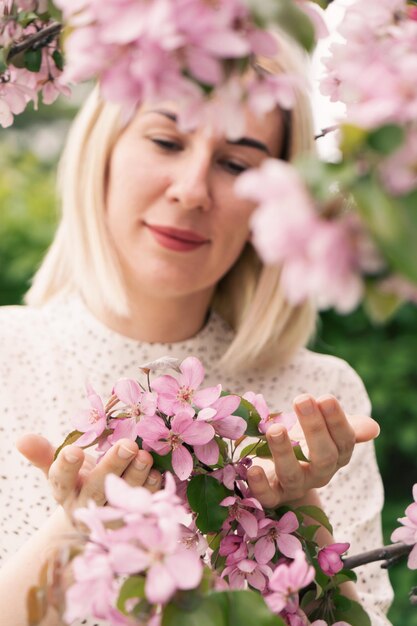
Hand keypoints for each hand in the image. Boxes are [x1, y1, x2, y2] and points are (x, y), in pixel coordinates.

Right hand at [16, 434, 161, 517]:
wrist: (100, 512)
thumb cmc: (80, 479)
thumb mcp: (60, 467)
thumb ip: (43, 453)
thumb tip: (21, 439)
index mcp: (65, 490)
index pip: (61, 479)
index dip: (66, 467)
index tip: (73, 451)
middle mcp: (86, 506)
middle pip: (97, 488)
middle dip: (112, 466)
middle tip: (127, 445)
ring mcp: (111, 516)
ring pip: (124, 496)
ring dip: (136, 475)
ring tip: (145, 455)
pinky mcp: (134, 520)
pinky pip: (145, 505)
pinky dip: (152, 488)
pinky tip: (156, 472)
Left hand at [246, 393, 379, 507]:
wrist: (278, 473)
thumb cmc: (302, 442)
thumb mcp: (322, 430)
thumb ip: (347, 427)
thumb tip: (373, 428)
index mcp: (335, 456)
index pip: (344, 441)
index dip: (337, 421)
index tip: (325, 397)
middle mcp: (318, 474)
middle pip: (323, 457)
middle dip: (315, 428)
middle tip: (303, 399)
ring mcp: (295, 487)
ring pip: (293, 475)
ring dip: (284, 452)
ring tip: (275, 428)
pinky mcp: (271, 496)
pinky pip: (267, 497)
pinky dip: (259, 484)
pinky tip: (253, 467)